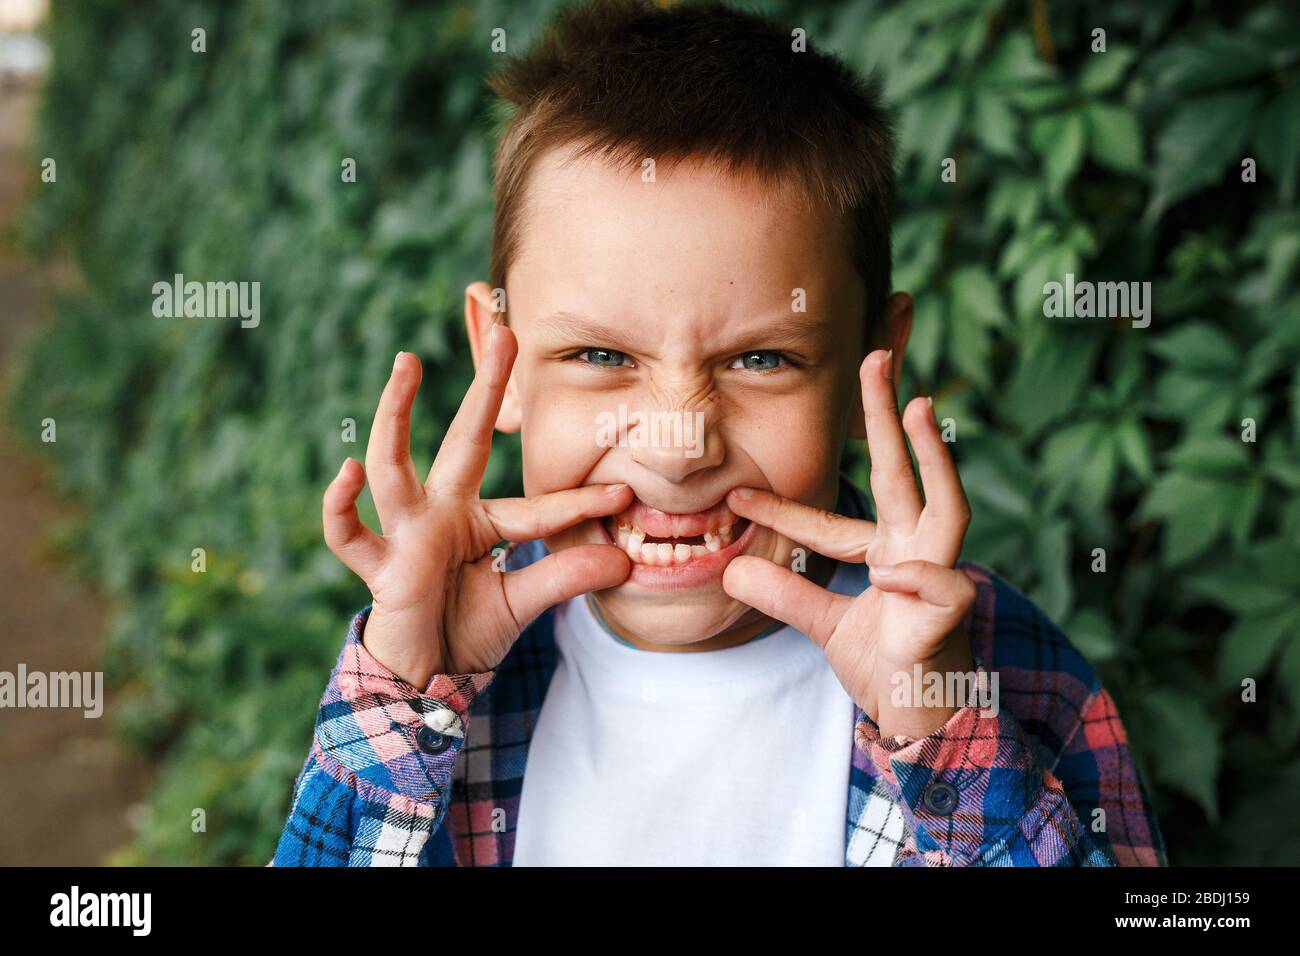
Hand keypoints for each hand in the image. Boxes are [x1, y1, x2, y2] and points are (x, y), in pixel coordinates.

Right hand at [323, 324, 632, 686]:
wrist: (422, 677)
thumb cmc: (467, 633)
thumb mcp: (523, 603)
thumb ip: (565, 577)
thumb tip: (624, 560)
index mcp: (478, 522)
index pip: (534, 506)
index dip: (577, 502)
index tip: (624, 491)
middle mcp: (441, 514)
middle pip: (462, 442)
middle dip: (483, 389)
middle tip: (506, 333)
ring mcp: (405, 534)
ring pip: (394, 466)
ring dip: (397, 414)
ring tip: (406, 362)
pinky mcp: (378, 565)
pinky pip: (349, 533)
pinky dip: (341, 505)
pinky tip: (347, 470)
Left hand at [723, 349, 976, 739]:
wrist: (923, 723)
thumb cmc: (890, 667)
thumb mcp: (825, 626)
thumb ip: (787, 596)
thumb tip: (731, 571)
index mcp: (890, 554)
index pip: (834, 522)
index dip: (787, 510)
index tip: (737, 499)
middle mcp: (918, 555)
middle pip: (907, 476)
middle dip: (891, 417)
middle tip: (875, 359)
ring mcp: (939, 582)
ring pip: (949, 512)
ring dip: (933, 459)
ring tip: (917, 407)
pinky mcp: (950, 618)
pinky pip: (944, 588)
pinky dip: (918, 578)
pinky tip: (889, 574)